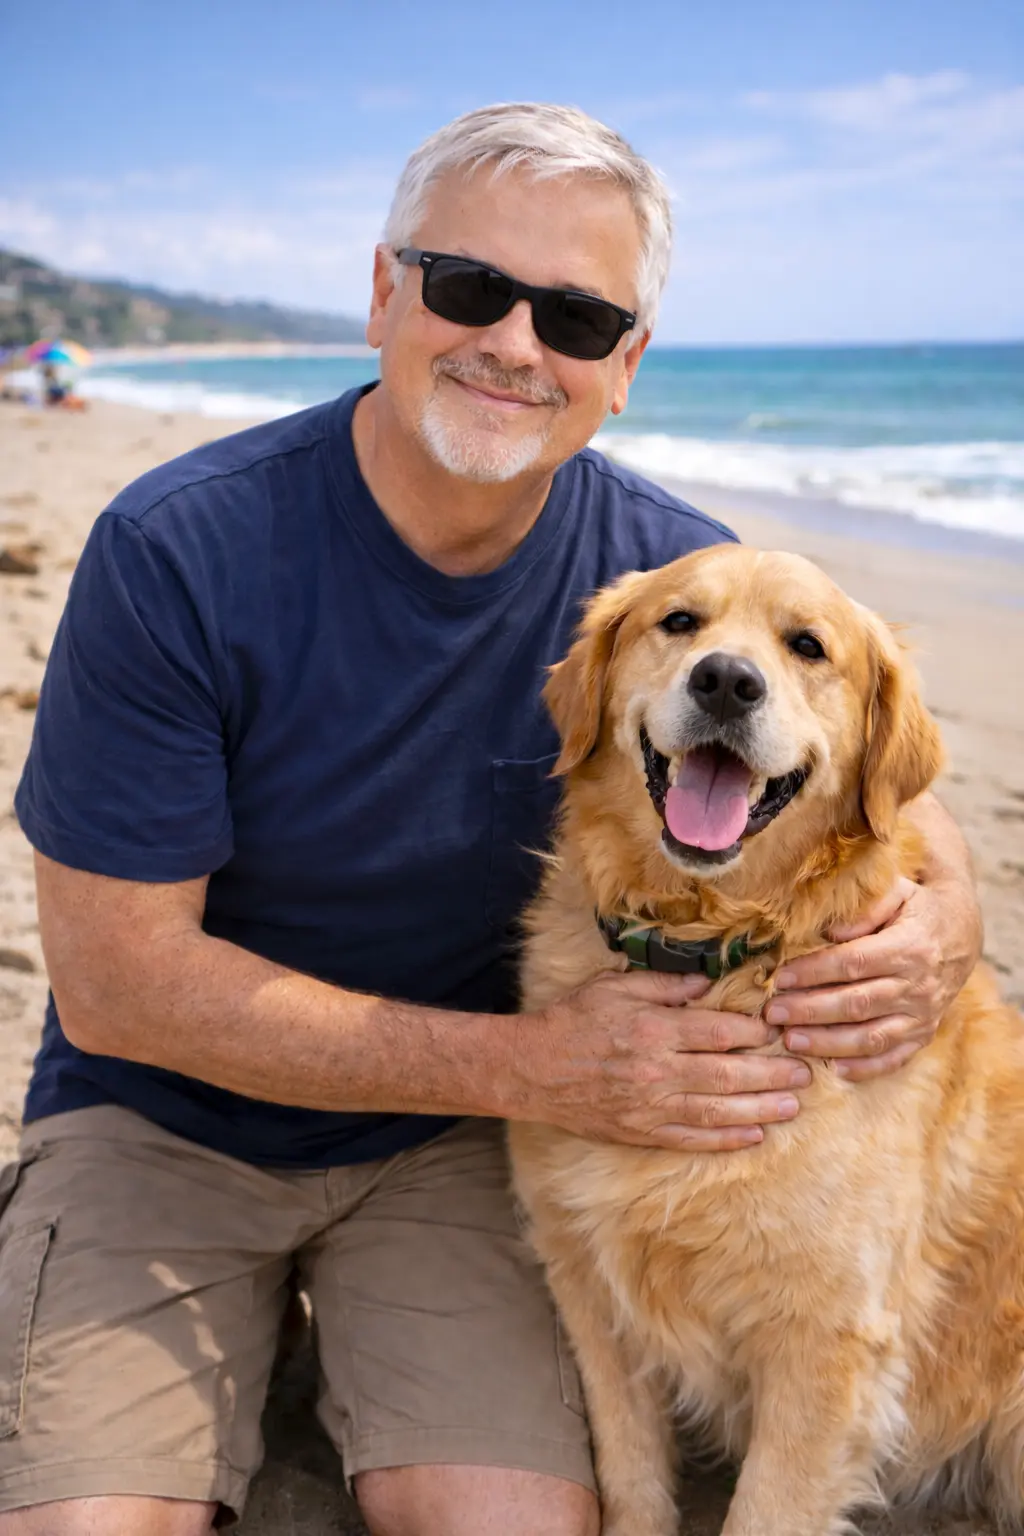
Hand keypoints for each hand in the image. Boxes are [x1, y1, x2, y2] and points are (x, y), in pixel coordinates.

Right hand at [514, 970, 811, 1151]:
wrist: (532, 1070)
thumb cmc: (573, 1021)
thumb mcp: (613, 987)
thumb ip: (662, 985)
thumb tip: (705, 983)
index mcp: (652, 1029)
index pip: (717, 1031)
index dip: (752, 1031)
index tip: (779, 1028)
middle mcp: (656, 1070)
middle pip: (727, 1074)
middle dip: (771, 1074)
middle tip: (805, 1074)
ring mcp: (650, 1107)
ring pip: (717, 1111)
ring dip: (760, 1109)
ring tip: (793, 1107)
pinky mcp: (641, 1133)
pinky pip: (692, 1139)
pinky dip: (725, 1140)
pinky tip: (753, 1136)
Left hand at [764, 874, 980, 1080]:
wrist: (961, 933)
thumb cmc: (916, 909)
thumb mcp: (897, 892)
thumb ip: (866, 909)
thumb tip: (831, 932)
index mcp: (908, 948)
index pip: (853, 963)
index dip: (813, 972)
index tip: (780, 977)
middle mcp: (917, 986)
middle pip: (857, 1004)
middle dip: (810, 1010)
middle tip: (772, 1013)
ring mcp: (923, 1015)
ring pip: (871, 1037)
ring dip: (828, 1043)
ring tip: (790, 1041)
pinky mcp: (924, 1034)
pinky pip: (894, 1058)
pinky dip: (864, 1067)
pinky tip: (833, 1068)